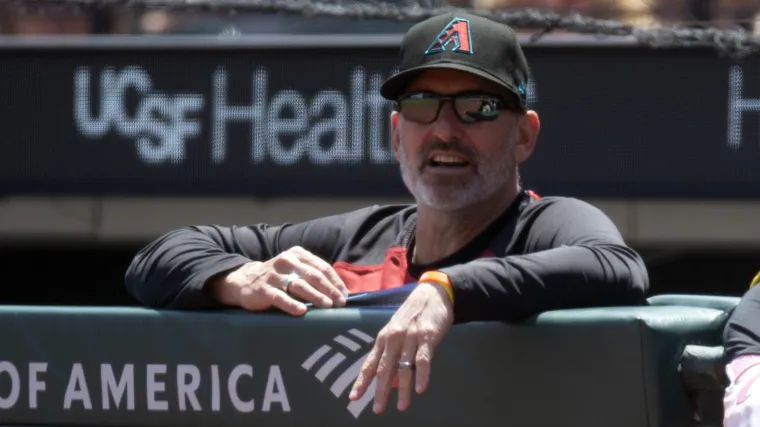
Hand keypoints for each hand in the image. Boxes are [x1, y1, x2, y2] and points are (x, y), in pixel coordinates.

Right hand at [210, 246, 347, 315]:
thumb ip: (313, 275)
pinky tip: (302, 311)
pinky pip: (280, 297)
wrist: (245, 280)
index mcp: (298, 254)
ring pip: (299, 285)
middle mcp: (287, 261)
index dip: (335, 281)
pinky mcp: (264, 289)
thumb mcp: (295, 269)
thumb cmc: (279, 277)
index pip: (322, 267)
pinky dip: (291, 304)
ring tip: (328, 306)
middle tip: (341, 303)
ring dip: (315, 296)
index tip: (345, 295)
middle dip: (329, 289)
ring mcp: (274, 275)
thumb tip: (341, 291)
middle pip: (313, 275)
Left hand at [349, 281, 453, 413]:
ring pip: (404, 367)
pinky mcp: (426, 336)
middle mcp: (393, 338)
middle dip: (380, 391)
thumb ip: (393, 355)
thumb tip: (392, 382)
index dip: (362, 381)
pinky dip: (422, 375)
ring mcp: (410, 337)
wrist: (431, 294)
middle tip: (377, 409)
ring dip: (404, 389)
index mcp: (384, 338)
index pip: (370, 363)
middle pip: (384, 368)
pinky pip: (423, 359)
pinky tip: (420, 389)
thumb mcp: (398, 332)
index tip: (353, 398)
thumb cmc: (413, 315)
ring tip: (402, 407)